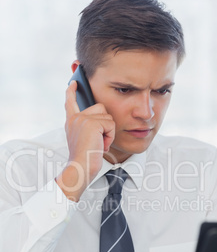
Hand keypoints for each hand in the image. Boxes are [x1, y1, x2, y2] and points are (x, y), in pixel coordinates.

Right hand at [56, 81, 114, 200]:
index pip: (70, 102)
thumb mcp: (83, 139)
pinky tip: (101, 145)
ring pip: (108, 117)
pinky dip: (110, 137)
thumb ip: (86, 126)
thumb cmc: (84, 158)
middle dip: (105, 124)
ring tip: (98, 144)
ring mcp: (82, 119)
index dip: (72, 92)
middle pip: (101, 108)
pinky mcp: (92, 123)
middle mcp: (75, 118)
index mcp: (71, 121)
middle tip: (98, 141)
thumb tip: (99, 116)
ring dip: (108, 132)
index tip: (74, 83)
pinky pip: (111, 125)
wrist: (80, 167)